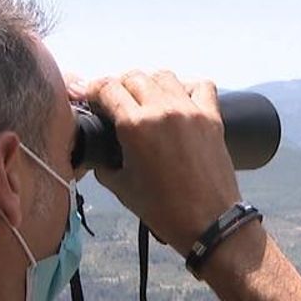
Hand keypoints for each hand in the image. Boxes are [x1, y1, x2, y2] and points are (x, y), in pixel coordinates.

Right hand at [85, 70, 241, 248]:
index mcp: (135, 126)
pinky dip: (186, 87)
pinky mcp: (212, 117)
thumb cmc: (164, 211)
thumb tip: (99, 153)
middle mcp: (162, 110)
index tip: (89, 96)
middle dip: (118, 86)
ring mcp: (190, 110)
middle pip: (133, 77)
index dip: (92, 89)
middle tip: (114, 102)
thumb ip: (104, 164)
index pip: (107, 88)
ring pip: (163, 76)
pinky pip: (199, 85)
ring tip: (145, 100)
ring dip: (149, 83)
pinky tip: (179, 100)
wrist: (209, 224)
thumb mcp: (122, 188)